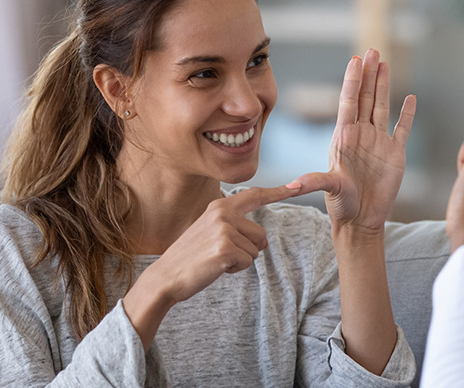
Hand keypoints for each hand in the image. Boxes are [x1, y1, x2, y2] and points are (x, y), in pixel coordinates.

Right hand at [123, 184, 298, 349]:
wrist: (166, 276)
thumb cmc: (191, 257)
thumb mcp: (211, 232)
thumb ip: (237, 229)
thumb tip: (264, 242)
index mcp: (219, 206)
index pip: (254, 196)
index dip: (277, 192)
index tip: (297, 186)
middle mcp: (223, 214)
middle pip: (261, 234)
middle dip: (248, 249)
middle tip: (219, 253)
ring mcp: (224, 230)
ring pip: (255, 250)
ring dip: (240, 260)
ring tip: (216, 260)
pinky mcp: (225, 248)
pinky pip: (248, 262)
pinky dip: (235, 269)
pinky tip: (216, 267)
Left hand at [292, 49, 416, 235]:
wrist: (361, 221)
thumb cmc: (341, 206)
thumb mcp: (328, 189)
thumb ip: (313, 182)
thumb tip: (291, 184)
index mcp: (344, 137)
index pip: (348, 102)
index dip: (352, 81)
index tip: (355, 61)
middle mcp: (361, 135)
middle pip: (365, 97)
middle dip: (369, 74)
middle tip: (372, 50)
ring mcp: (379, 142)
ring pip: (381, 106)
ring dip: (384, 85)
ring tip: (384, 63)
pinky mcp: (395, 154)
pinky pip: (402, 129)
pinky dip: (407, 114)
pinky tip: (410, 98)